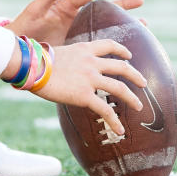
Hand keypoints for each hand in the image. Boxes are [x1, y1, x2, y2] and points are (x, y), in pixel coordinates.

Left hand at [7, 0, 142, 45]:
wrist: (18, 50)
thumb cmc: (23, 27)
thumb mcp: (34, 11)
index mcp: (66, 7)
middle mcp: (76, 18)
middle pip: (103, 10)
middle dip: (122, 5)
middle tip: (141, 1)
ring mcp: (79, 33)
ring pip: (106, 27)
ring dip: (123, 25)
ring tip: (144, 25)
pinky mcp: (78, 47)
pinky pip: (99, 44)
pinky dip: (113, 45)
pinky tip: (127, 50)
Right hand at [30, 39, 145, 136]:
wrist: (33, 66)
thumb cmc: (37, 60)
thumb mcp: (58, 52)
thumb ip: (68, 59)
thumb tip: (63, 66)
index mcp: (85, 49)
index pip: (109, 45)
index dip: (121, 50)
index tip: (128, 55)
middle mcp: (92, 62)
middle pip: (121, 67)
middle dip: (135, 75)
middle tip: (143, 82)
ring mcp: (90, 78)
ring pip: (119, 88)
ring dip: (132, 98)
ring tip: (139, 106)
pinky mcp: (85, 95)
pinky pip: (105, 110)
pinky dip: (114, 121)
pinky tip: (120, 130)